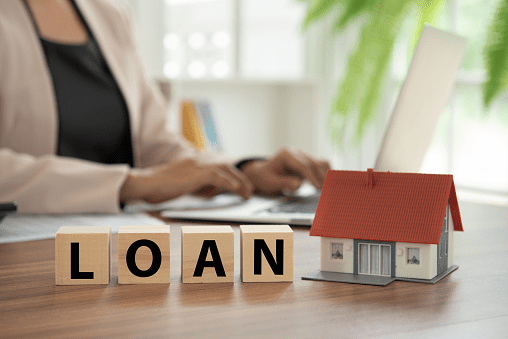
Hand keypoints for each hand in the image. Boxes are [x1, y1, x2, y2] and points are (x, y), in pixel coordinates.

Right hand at [120, 158, 253, 202]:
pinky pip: (216, 176)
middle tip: (249, 191)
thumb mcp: (184, 185)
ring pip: (225, 169)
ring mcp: (196, 165)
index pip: (220, 164)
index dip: (233, 175)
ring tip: (246, 193)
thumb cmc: (160, 186)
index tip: (242, 186)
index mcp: (195, 160)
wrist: (145, 183)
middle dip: (240, 178)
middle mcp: (198, 159)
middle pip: (226, 165)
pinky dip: (227, 182)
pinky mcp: (194, 173)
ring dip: (238, 181)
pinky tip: (234, 189)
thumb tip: (212, 192)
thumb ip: (199, 185)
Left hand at [241, 148, 329, 194]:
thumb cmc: (265, 178)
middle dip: (321, 177)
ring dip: (325, 174)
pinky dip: (326, 173)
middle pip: (314, 163)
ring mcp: (303, 154)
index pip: (303, 165)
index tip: (317, 188)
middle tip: (327, 191)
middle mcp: (296, 151)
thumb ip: (284, 183)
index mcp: (286, 154)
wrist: (262, 172)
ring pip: (320, 162)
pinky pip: (321, 164)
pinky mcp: (307, 160)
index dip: (311, 177)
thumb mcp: (270, 182)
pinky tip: (328, 184)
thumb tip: (298, 184)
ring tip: (328, 188)